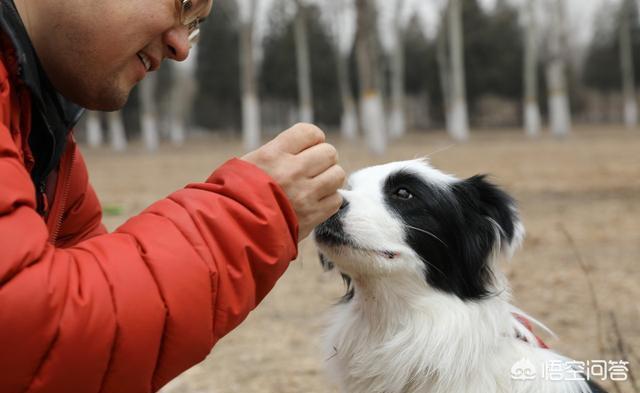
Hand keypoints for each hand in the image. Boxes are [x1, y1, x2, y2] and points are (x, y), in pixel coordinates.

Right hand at [242, 123, 344, 239]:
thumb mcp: (249, 163)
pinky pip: (336, 200)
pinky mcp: (312, 216)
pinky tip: (314, 203)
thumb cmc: (236, 194)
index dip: (313, 139)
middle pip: (329, 153)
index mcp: (273, 154)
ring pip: (337, 175)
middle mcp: (292, 171)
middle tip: (313, 169)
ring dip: (329, 179)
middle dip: (323, 160)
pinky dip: (329, 200)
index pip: (310, 132)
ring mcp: (305, 194)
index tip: (308, 148)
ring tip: (316, 185)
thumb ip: (278, 152)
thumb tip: (305, 148)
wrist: (234, 231)